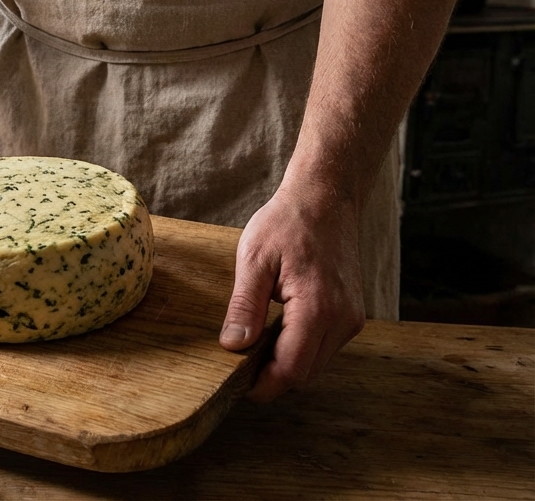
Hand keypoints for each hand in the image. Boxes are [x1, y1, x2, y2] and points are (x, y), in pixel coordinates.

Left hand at [219, 180, 365, 401]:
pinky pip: (324, 347)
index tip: (236, 384)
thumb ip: (244, 306)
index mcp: (318, 309)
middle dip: (272, 376)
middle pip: (305, 374)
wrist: (326, 199)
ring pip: (316, 364)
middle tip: (238, 361)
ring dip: (286, 362)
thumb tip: (233, 346)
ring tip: (256, 339)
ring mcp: (351, 319)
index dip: (263, 385)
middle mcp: (343, 320)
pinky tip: (277, 327)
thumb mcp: (254, 259)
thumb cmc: (288, 222)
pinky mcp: (352, 314)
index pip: (292, 370)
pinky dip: (300, 348)